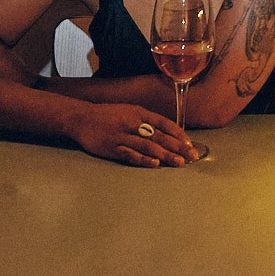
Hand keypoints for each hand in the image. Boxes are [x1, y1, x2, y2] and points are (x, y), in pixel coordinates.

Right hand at [69, 103, 198, 166]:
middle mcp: (132, 123)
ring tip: (179, 163)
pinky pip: (129, 154)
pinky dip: (142, 159)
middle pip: (159, 136)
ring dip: (165, 155)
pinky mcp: (111, 148)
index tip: (190, 143)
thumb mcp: (129, 111)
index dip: (178, 133)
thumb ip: (147, 121)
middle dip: (178, 147)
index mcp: (139, 112)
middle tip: (192, 156)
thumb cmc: (109, 115)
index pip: (163, 123)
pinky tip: (154, 164)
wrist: (82, 118)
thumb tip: (168, 133)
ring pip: (147, 146)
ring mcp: (122, 136)